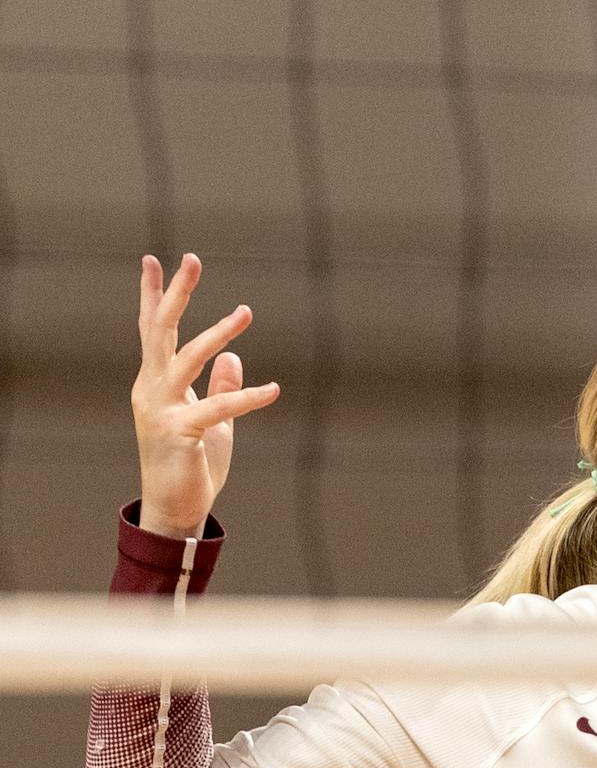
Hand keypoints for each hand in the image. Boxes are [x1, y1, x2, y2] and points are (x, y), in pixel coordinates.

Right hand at [132, 254, 279, 538]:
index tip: (153, 259)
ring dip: (217, 333)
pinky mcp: (181, 434)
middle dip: (175, 293)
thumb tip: (234, 357)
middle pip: (161, 331)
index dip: (153, 295)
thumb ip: (219, 386)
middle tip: (190, 258)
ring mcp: (161, 410)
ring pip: (187, 359)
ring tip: (245, 311)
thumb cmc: (191, 463)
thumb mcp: (212, 419)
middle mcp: (151, 389)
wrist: (173, 509)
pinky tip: (274, 389)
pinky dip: (246, 397)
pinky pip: (218, 408)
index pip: (153, 329)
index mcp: (155, 382)